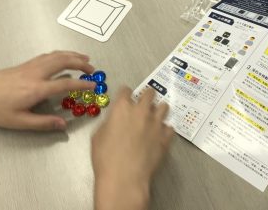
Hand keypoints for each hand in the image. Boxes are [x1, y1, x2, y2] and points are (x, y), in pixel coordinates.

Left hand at [0, 51, 95, 130]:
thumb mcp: (19, 122)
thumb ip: (43, 123)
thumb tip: (63, 124)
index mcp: (37, 89)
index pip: (65, 83)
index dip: (81, 83)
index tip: (94, 85)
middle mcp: (36, 74)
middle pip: (64, 61)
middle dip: (81, 63)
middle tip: (93, 69)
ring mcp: (31, 66)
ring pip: (56, 55)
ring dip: (72, 55)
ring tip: (84, 58)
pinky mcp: (26, 64)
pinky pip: (48, 55)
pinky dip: (60, 54)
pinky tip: (63, 57)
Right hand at [92, 87, 173, 209]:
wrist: (124, 178)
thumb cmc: (105, 158)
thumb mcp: (98, 136)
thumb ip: (109, 122)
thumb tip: (115, 120)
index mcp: (122, 107)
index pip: (126, 90)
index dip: (125, 95)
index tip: (125, 100)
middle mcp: (141, 110)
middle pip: (149, 93)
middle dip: (146, 96)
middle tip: (143, 105)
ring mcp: (156, 123)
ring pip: (164, 107)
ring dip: (159, 110)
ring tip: (154, 119)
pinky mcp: (166, 137)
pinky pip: (170, 127)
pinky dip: (165, 130)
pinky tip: (160, 136)